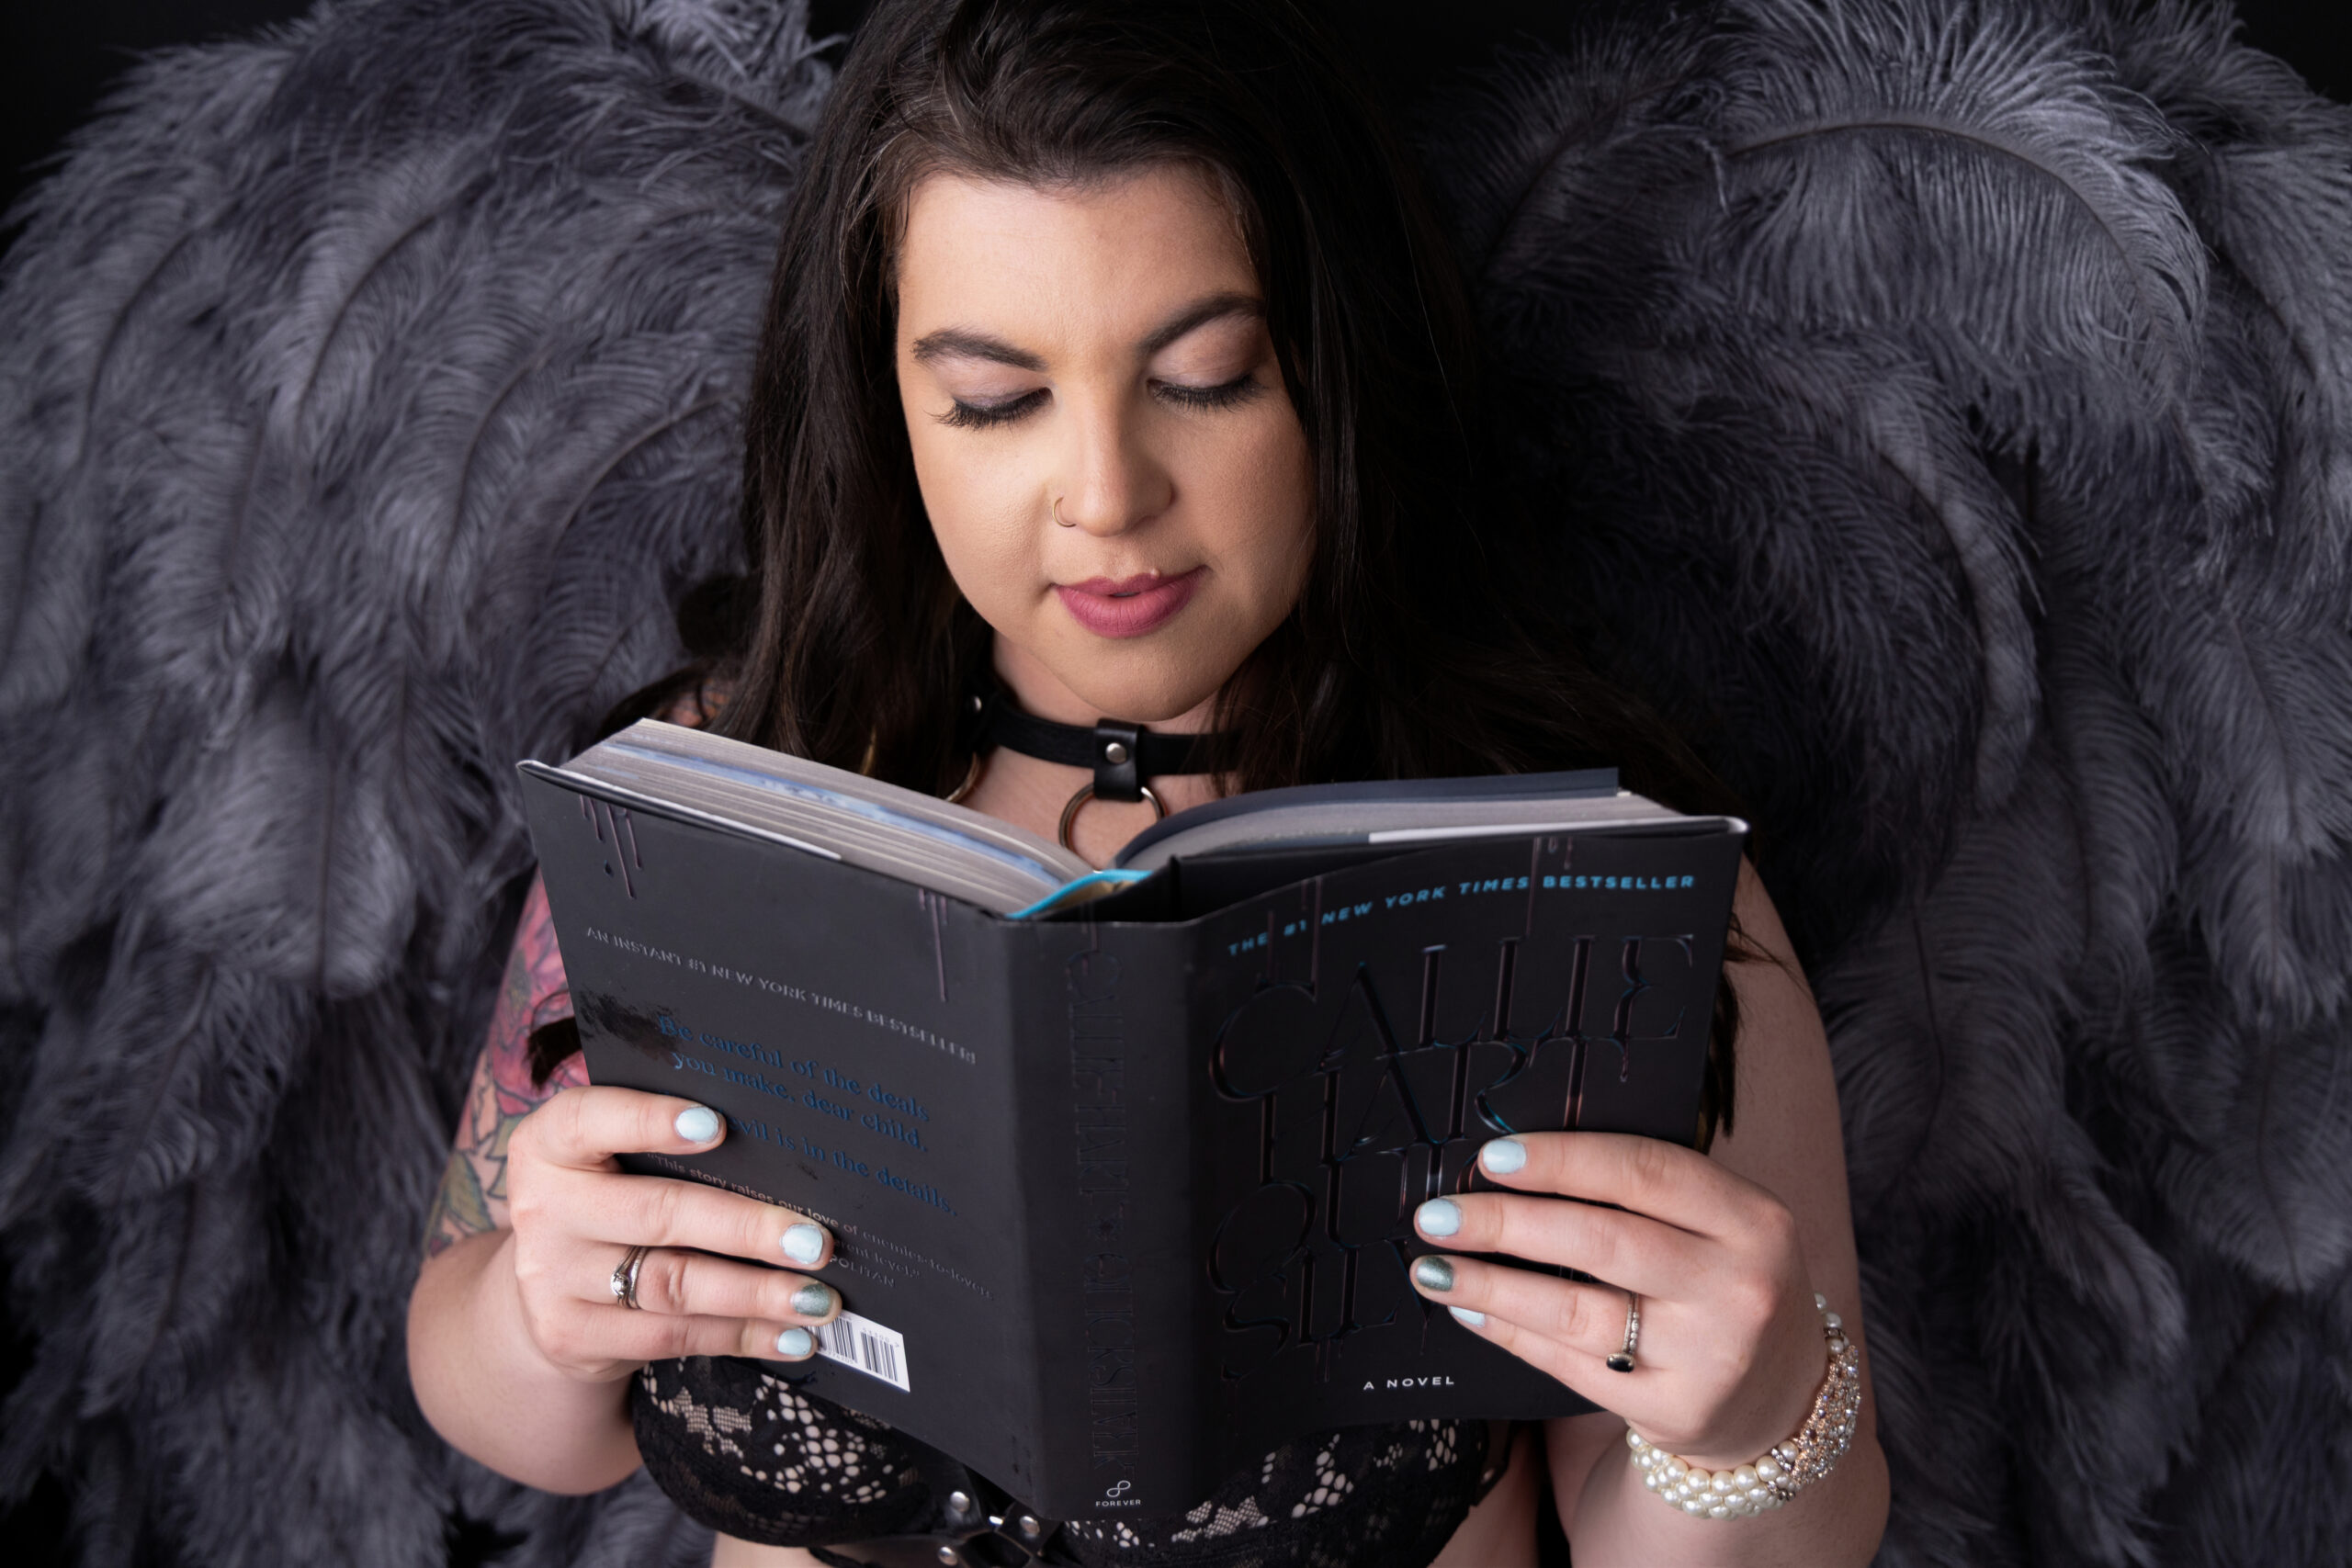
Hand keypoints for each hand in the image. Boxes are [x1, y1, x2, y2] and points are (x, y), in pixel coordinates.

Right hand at [503, 1085, 841, 1382]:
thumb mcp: (612, 1159)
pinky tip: (790, 1335)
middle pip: (656, 1214)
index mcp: (548, 1145)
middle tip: (813, 1241)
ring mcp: (553, 1279)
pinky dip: (740, 1336)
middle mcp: (542, 1208)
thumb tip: (784, 1147)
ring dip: (755, 1293)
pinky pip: (669, 1338)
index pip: (588, 1120)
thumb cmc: (610, 1198)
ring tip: (817, 1297)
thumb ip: (668, 1144)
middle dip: (745, 1228)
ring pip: (670, 1285)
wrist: (541, 1288)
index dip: (649, 1120)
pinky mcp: (572, 1337)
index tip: (718, 1125)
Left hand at [1409, 1132, 1825, 1468]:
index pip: (1644, 1172)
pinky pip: (1570, 1365)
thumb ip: (1646, 1192)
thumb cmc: (1724, 1282)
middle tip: (1438, 1215)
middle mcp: (1738, 1287)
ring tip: (1432, 1267)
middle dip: (1506, 1223)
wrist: (1782, 1397)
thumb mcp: (1721, 1225)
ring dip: (1491, 1285)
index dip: (1561, 1160)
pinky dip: (1512, 1333)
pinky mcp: (1673, 1410)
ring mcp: (1709, 1357)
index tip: (1490, 1157)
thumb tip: (1518, 1163)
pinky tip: (1472, 1310)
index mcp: (1752, 1220)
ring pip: (1576, 1311)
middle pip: (1601, 1240)